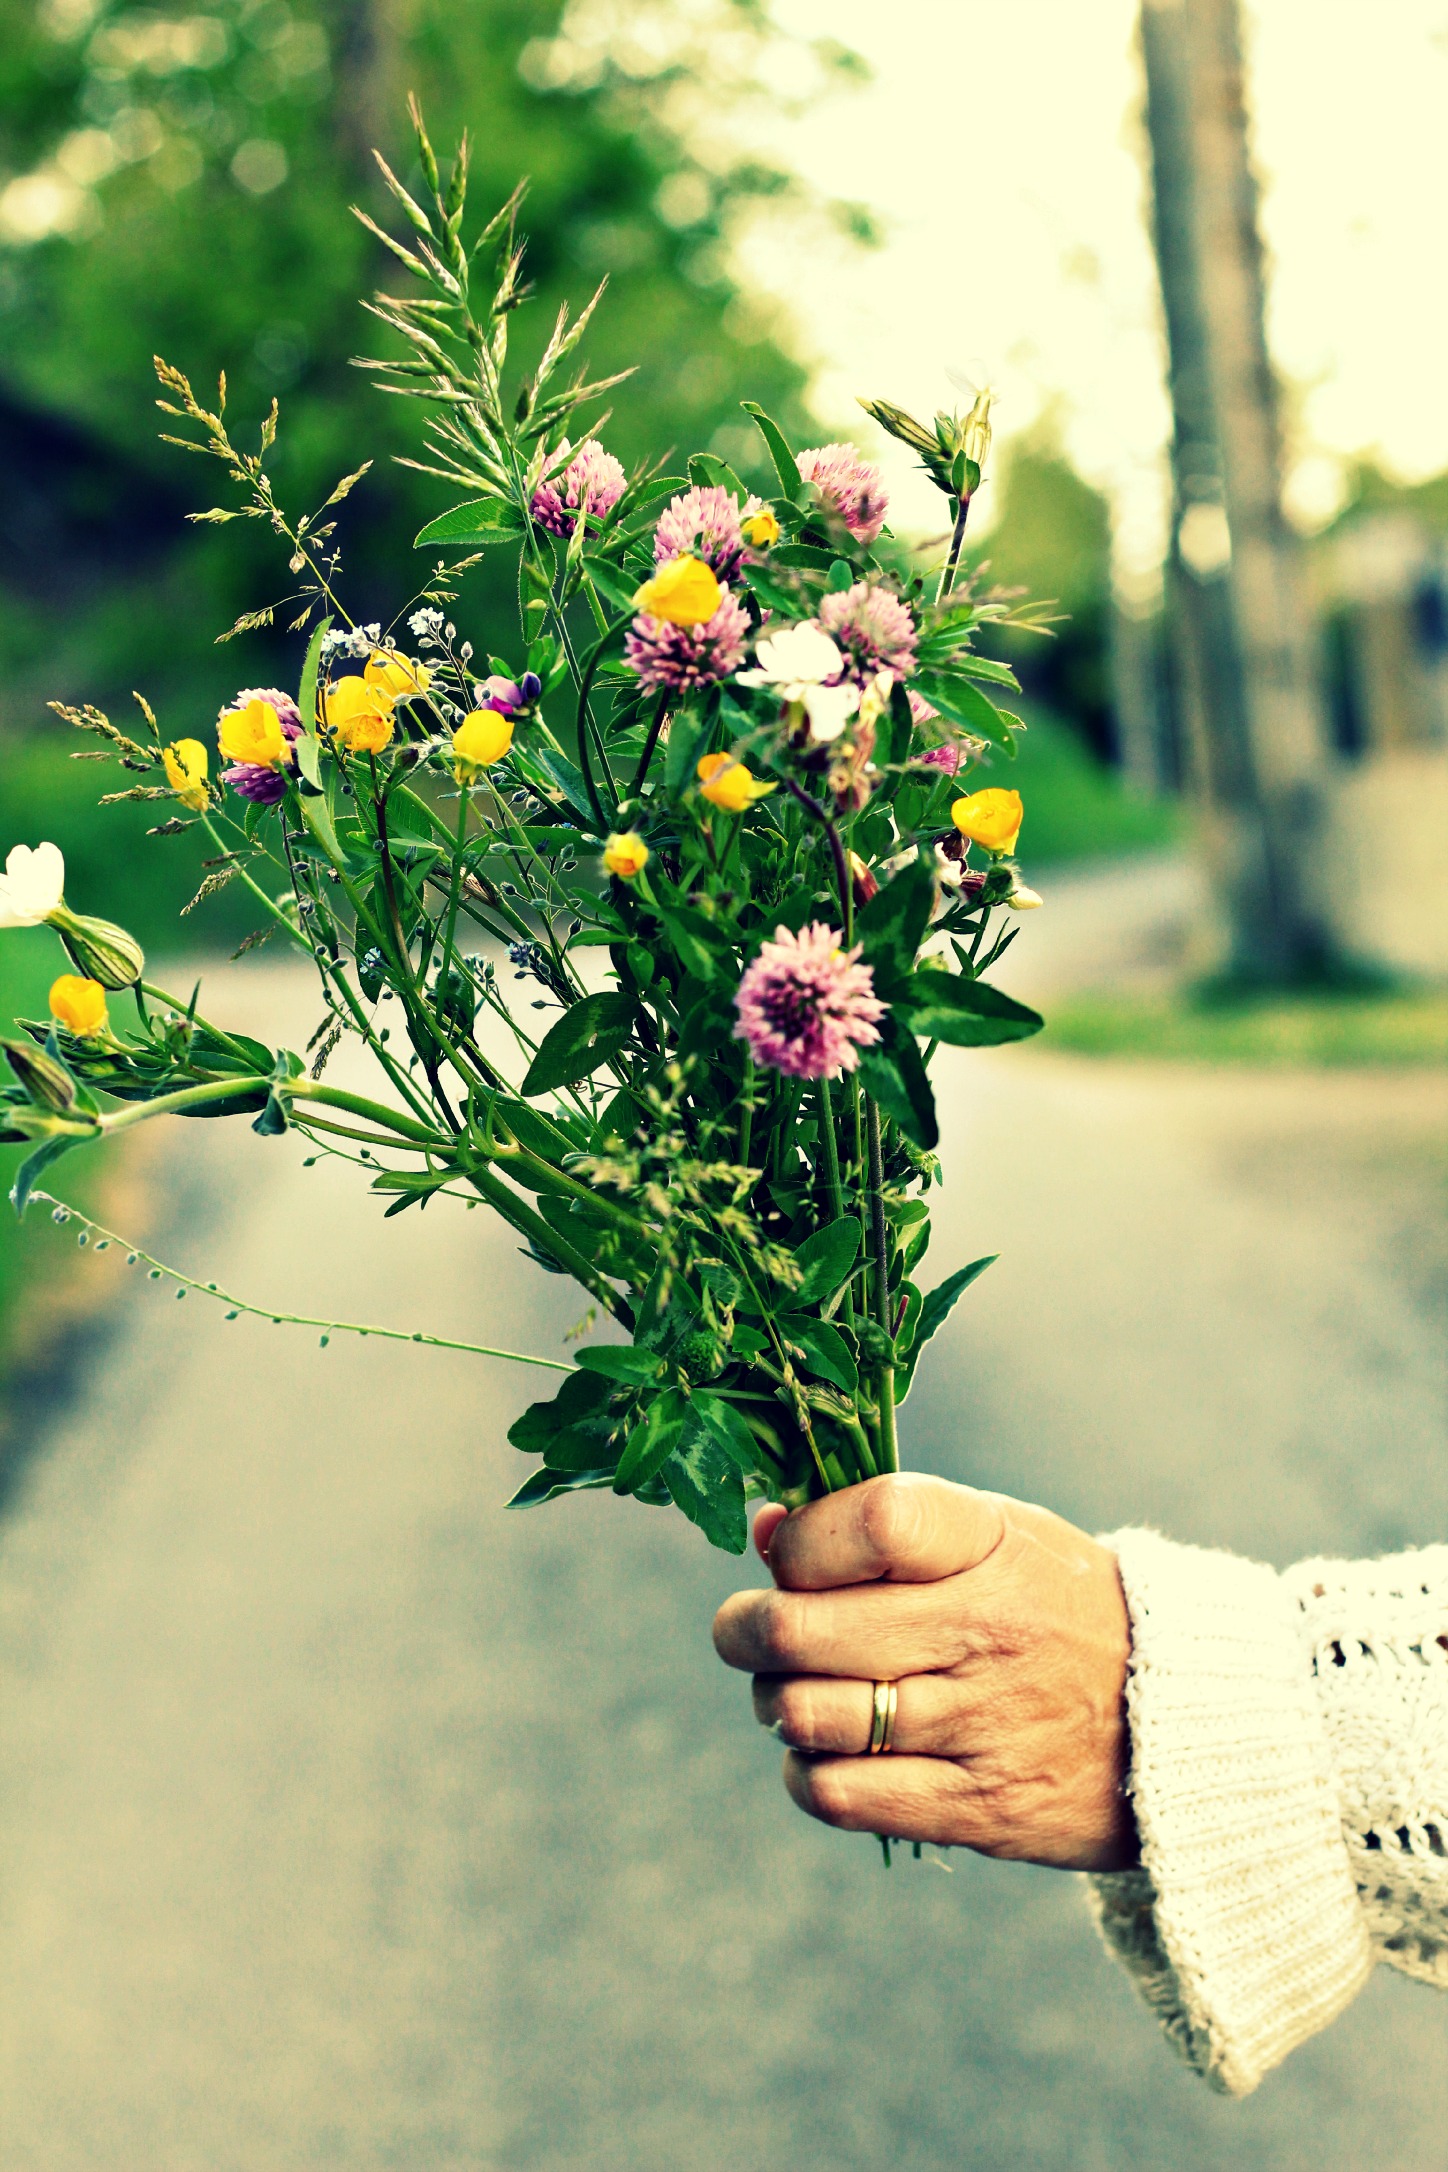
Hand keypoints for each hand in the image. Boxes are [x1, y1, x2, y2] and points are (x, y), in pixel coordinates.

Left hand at [713, 1473, 1137, 1870]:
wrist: (1179, 1720)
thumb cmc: (1051, 1607)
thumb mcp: (991, 1536)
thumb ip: (880, 1525)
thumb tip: (763, 1531)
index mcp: (990, 1543)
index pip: (866, 1520)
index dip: (799, 1541)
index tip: (788, 1555)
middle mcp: (986, 1630)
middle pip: (801, 1628)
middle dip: (744, 1628)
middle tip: (747, 1630)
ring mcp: (981, 1725)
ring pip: (806, 1714)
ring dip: (774, 1704)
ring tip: (794, 1692)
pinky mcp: (978, 1808)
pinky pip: (838, 1796)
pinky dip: (808, 1773)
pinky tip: (829, 1752)